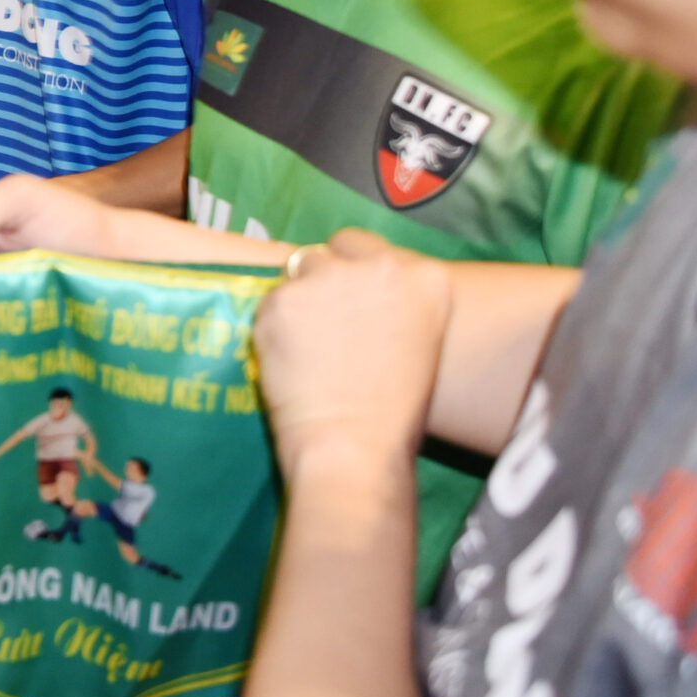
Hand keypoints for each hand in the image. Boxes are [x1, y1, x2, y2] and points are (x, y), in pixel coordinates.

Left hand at [253, 230, 449, 481]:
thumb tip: (355, 293)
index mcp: (426, 278)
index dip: (352, 272)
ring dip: (297, 299)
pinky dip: (272, 326)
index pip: (367, 248)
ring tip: (306, 347)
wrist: (355, 448)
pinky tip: (288, 360)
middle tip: (323, 325)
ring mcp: (328, 279)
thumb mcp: (417, 345)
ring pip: (298, 271)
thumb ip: (392, 304)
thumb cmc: (393, 415)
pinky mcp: (281, 299)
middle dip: (323, 277)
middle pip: (332, 252)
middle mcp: (381, 267)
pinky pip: (270, 303)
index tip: (348, 302)